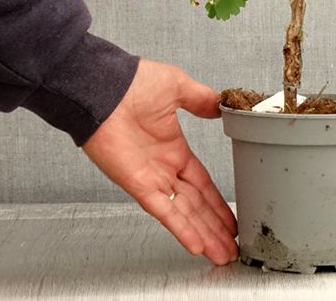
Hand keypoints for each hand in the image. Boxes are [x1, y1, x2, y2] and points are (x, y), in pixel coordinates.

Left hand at [82, 58, 237, 264]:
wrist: (103, 87)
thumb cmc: (133, 82)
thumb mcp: (178, 87)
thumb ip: (201, 99)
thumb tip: (222, 105)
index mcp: (173, 148)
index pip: (201, 182)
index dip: (217, 201)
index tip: (230, 216)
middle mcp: (163, 168)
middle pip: (196, 204)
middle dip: (215, 226)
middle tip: (232, 246)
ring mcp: (151, 178)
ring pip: (184, 213)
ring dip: (204, 234)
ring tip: (223, 254)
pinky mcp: (138, 184)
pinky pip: (164, 210)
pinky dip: (181, 227)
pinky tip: (196, 244)